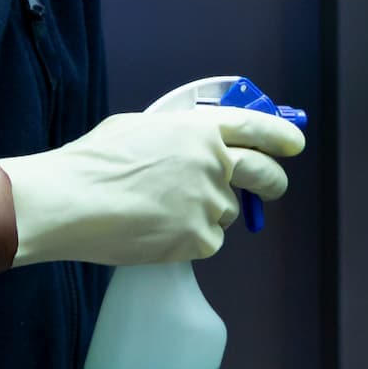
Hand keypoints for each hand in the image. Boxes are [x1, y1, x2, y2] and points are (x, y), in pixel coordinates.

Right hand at [0, 107, 305, 267]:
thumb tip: (198, 147)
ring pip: (225, 212)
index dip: (280, 134)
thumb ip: (180, 135)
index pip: (256, 127)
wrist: (72, 201)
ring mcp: (208, 202)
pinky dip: (189, 240)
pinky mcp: (198, 238)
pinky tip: (155, 232)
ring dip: (207, 212)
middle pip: (264, 174)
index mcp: (200, 129)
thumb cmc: (95, 161)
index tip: (295, 142)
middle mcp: (214, 163)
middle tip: (272, 186)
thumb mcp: (142, 127)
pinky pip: (207, 241)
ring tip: (161, 210)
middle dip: (273, 181)